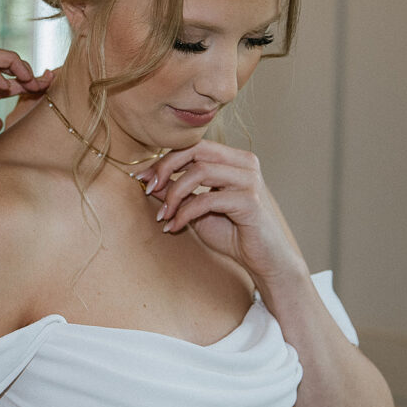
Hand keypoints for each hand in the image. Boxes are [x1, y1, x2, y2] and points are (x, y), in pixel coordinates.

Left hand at [138, 140, 306, 285]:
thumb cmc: (233, 233)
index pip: (193, 146)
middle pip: (195, 150)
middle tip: (148, 188)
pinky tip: (174, 226)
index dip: (164, 159)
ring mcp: (249, 180)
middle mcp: (244, 163)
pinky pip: (207, 199)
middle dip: (165, 168)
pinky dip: (185, 213)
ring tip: (163, 215)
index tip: (142, 177)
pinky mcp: (250, 201)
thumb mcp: (197, 209)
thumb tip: (148, 179)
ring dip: (174, 194)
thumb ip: (178, 192)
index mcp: (233, 159)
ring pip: (199, 172)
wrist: (265, 260)